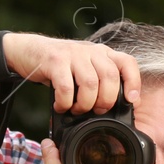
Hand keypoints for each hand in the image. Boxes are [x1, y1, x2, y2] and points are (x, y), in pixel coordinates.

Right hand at [2, 32, 142, 114]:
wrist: (29, 51)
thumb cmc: (60, 67)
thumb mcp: (84, 69)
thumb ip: (100, 81)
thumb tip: (116, 107)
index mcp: (102, 53)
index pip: (127, 63)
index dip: (133, 83)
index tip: (131, 101)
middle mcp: (90, 51)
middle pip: (110, 77)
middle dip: (105, 101)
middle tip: (95, 111)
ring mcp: (73, 54)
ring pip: (90, 84)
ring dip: (85, 104)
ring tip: (76, 110)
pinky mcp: (54, 61)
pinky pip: (66, 87)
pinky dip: (65, 102)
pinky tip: (61, 106)